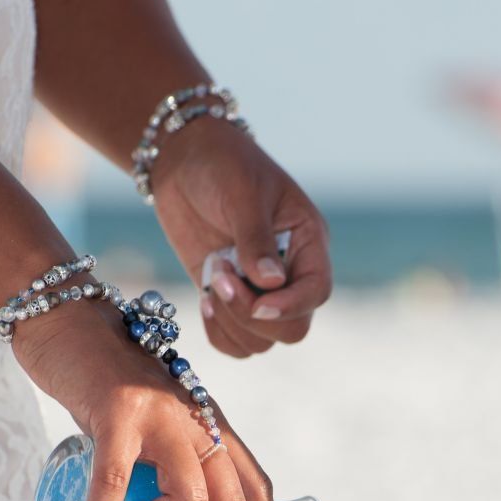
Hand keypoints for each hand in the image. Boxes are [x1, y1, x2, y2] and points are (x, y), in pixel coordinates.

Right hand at [13, 298, 274, 500]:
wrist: (68, 320)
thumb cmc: (106, 382)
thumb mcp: (154, 422)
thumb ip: (163, 462)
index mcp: (213, 427)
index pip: (258, 486)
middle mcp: (199, 420)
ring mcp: (163, 414)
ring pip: (187, 498)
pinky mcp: (120, 410)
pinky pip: (115, 481)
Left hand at [151, 117, 331, 357]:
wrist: (184, 158)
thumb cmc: (223, 164)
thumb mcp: (243, 193)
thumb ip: (256, 238)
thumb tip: (271, 282)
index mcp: (307, 243)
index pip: (317, 292)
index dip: (291, 306)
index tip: (258, 302)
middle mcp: (289, 273)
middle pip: (292, 328)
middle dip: (254, 317)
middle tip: (221, 280)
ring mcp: (258, 290)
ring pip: (261, 341)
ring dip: (232, 322)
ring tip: (213, 278)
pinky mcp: (228, 299)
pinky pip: (233, 342)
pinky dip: (219, 333)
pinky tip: (205, 301)